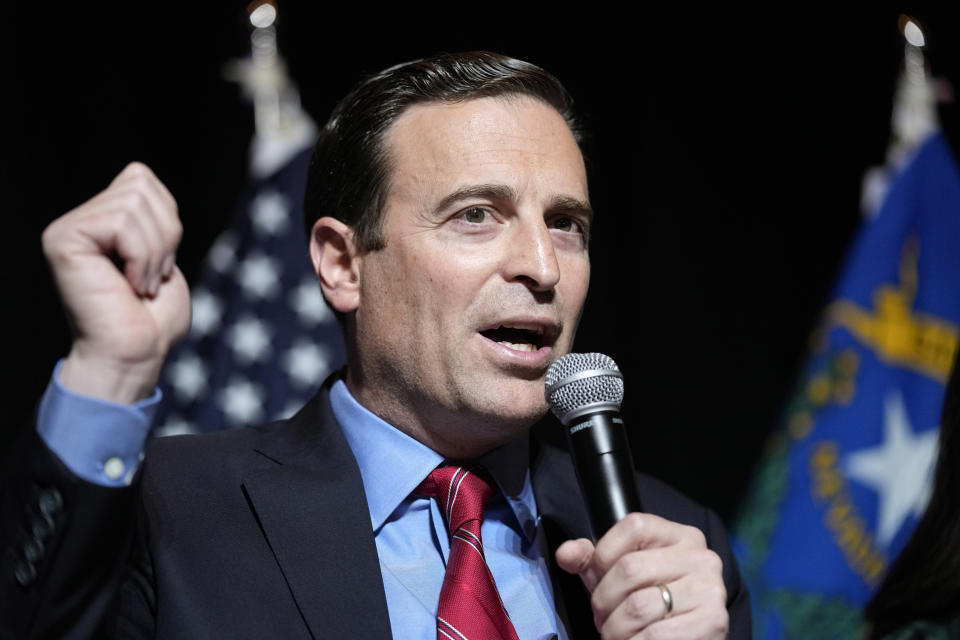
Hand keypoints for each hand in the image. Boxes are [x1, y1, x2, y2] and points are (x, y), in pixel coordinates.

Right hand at [42, 162, 190, 402]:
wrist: (135, 356)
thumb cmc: (152, 320)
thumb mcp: (163, 255)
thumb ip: (152, 215)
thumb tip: (139, 174)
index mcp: (100, 221)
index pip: (141, 178)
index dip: (166, 218)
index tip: (159, 263)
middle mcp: (78, 220)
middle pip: (140, 183)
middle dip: (165, 233)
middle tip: (152, 276)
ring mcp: (67, 229)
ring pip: (134, 202)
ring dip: (154, 251)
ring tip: (141, 284)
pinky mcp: (63, 240)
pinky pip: (122, 222)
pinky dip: (141, 257)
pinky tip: (130, 286)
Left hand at [556, 513, 727, 638]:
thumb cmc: (654, 604)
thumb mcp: (621, 576)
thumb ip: (592, 560)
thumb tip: (565, 553)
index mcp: (681, 536)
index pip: (633, 526)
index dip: (603, 556)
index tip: (598, 580)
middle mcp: (701, 557)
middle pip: (630, 568)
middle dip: (603, 600)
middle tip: (602, 618)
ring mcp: (710, 589)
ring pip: (638, 606)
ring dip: (615, 629)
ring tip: (615, 634)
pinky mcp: (713, 622)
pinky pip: (654, 635)